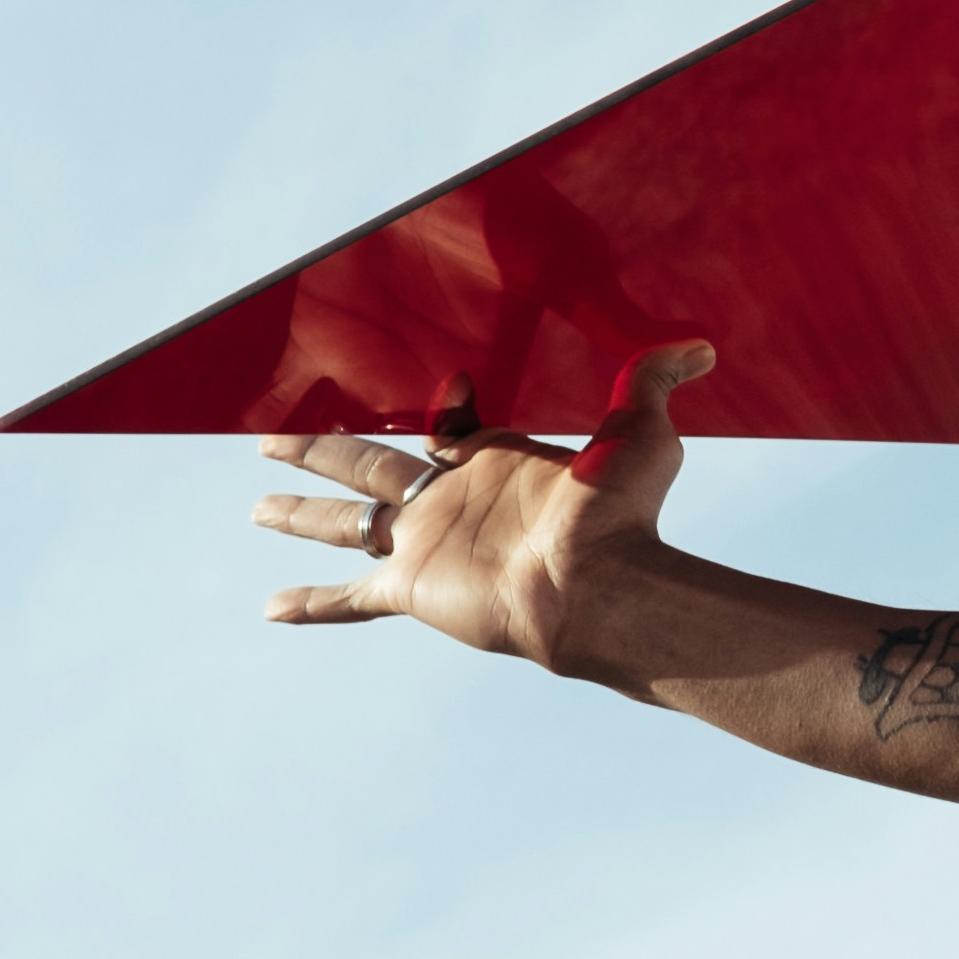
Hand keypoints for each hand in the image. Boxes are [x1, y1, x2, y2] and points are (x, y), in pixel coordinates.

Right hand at [251, 339, 713, 677]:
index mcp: (491, 462)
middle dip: (318, 451)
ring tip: (255, 507)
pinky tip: (270, 610)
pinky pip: (349, 596)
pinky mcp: (409, 587)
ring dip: (299, 513)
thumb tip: (703, 347)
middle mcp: (448, 501)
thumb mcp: (641, 435)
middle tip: (267, 442)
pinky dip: (309, 603)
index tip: (455, 386)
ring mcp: (424, 545)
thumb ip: (654, 381)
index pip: (447, 429)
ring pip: (345, 521)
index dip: (447, 407)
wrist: (597, 585)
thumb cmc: (620, 513)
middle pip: (366, 465)